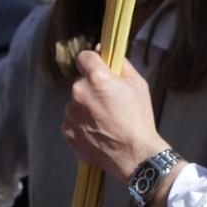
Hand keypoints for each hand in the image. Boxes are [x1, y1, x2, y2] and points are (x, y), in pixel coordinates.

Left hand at [61, 49, 169, 183]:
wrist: (135, 155)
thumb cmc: (139, 119)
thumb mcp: (138, 84)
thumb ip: (120, 64)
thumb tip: (104, 52)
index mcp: (96, 78)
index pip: (84, 57)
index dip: (93, 63)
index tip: (98, 70)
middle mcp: (79, 93)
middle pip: (80, 83)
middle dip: (92, 90)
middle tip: (109, 104)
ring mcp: (71, 114)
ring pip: (75, 103)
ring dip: (86, 108)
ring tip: (105, 122)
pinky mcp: (67, 131)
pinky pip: (72, 121)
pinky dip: (82, 125)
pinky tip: (98, 132)